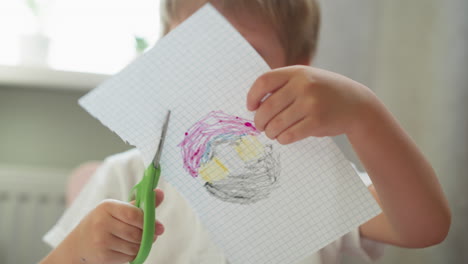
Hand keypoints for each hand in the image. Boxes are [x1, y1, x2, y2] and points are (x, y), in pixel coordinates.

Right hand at [69, 189, 163, 263]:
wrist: (79, 243)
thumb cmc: (104, 223)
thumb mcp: (118, 210)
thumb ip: (139, 204)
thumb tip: (160, 193)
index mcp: (107, 207)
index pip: (134, 214)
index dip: (149, 221)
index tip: (159, 227)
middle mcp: (102, 223)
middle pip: (136, 233)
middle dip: (148, 236)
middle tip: (152, 236)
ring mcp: (101, 241)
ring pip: (134, 247)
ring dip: (141, 246)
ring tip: (138, 242)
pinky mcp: (103, 256)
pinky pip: (128, 257)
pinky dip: (132, 254)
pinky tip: (127, 249)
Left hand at [247, 66, 376, 143]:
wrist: (357, 104)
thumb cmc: (325, 93)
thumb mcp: (307, 79)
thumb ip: (284, 85)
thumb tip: (255, 106)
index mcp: (297, 72)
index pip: (264, 82)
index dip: (252, 96)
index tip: (251, 107)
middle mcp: (303, 85)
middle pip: (267, 107)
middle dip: (259, 121)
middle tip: (260, 127)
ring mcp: (311, 103)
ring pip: (276, 124)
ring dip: (270, 132)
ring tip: (272, 133)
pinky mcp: (317, 122)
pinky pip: (289, 135)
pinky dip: (282, 139)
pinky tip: (284, 137)